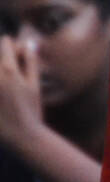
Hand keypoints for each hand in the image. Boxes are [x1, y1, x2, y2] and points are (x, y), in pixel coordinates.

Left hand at [0, 35, 42, 150]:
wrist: (23, 138)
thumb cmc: (31, 112)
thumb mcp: (34, 85)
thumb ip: (31, 62)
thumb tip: (28, 43)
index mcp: (9, 70)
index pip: (5, 43)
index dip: (10, 47)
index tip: (14, 57)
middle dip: (2, 60)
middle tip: (9, 74)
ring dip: (0, 75)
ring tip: (5, 87)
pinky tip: (1, 99)